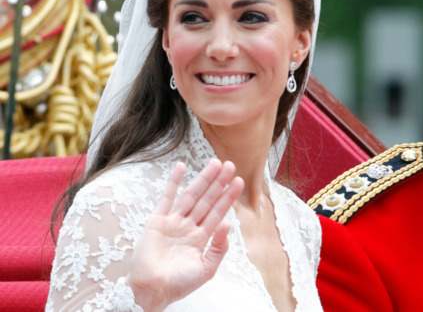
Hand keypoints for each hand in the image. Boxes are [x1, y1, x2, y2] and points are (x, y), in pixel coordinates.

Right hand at [127, 159, 243, 310]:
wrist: (152, 290)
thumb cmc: (178, 284)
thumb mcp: (207, 268)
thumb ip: (219, 248)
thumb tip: (227, 223)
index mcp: (201, 238)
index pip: (218, 212)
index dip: (228, 197)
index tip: (239, 182)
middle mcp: (188, 227)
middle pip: (207, 200)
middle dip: (218, 183)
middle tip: (230, 165)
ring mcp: (173, 222)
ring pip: (191, 195)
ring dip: (203, 179)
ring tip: (215, 163)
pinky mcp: (156, 221)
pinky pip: (166, 197)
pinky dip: (173, 182)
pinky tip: (181, 167)